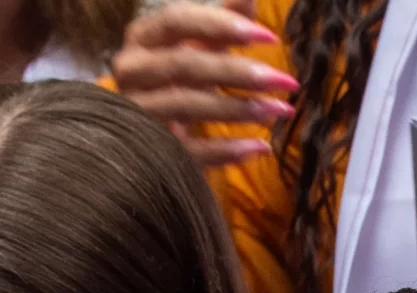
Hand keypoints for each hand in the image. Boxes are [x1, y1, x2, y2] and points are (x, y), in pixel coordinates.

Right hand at [112, 0, 297, 167]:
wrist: (152, 133)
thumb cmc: (182, 79)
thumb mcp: (201, 44)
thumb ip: (224, 18)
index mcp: (142, 38)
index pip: (176, 20)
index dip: (221, 25)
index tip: (268, 37)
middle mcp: (132, 72)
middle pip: (184, 65)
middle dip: (238, 72)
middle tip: (284, 80)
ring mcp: (137, 112)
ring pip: (186, 106)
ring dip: (239, 109)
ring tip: (280, 110)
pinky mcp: (149, 151)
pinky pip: (190, 150)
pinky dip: (227, 150)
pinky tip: (260, 147)